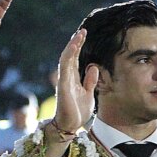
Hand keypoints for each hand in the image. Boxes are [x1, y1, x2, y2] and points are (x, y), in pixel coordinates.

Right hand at [45, 30, 97, 155]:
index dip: (79, 47)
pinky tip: (74, 47)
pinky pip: (65, 67)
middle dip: (76, 43)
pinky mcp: (63, 85)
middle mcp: (67, 77)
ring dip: (72, 46)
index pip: (75, 59)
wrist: (70, 126)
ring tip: (79, 34)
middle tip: (83, 31)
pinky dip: (69, 55)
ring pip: (66, 58)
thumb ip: (89, 81)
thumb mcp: (88, 93)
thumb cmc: (77, 111)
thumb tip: (93, 66)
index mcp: (73, 78)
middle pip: (70, 55)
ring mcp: (64, 80)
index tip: (85, 35)